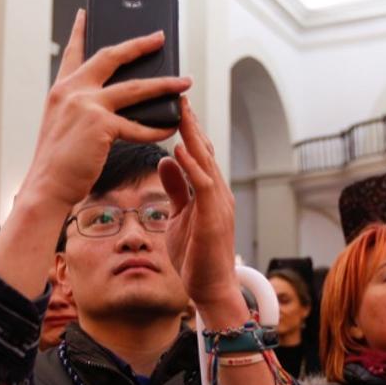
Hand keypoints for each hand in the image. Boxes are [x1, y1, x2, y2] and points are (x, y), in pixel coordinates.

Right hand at [20, 9, 191, 209]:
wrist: (46, 187)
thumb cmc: (58, 163)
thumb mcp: (64, 125)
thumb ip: (83, 107)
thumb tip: (118, 99)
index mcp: (60, 90)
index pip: (72, 53)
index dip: (78, 31)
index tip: (85, 12)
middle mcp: (72, 91)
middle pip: (111, 57)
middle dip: (139, 44)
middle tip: (160, 37)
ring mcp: (86, 105)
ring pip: (135, 88)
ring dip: (165, 83)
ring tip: (185, 80)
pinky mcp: (101, 125)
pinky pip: (138, 125)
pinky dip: (157, 128)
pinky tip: (171, 127)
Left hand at [158, 98, 242, 323]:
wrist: (210, 289)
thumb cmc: (196, 256)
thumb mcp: (179, 216)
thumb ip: (176, 188)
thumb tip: (166, 160)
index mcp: (210, 192)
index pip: (199, 153)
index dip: (188, 128)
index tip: (175, 105)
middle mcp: (218, 192)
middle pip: (204, 149)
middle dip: (191, 122)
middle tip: (178, 95)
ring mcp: (219, 203)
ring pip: (206, 161)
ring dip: (193, 135)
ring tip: (180, 111)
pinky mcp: (214, 216)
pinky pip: (204, 184)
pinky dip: (193, 165)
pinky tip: (181, 149)